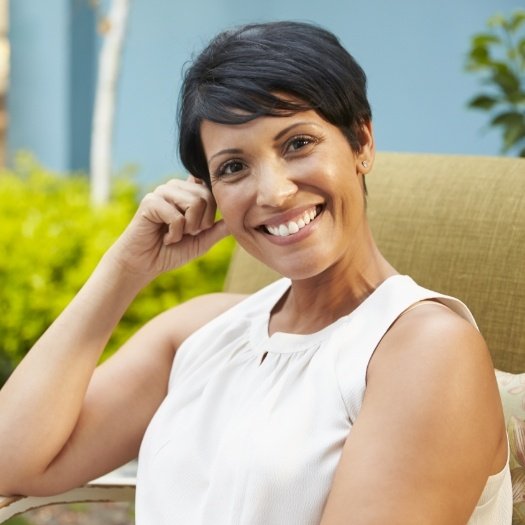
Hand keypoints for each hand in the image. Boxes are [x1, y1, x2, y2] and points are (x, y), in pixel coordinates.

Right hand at [107, 176, 228, 279]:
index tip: (202, 228)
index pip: (211, 188)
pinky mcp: (150, 202)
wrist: (145, 264)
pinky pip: (177, 216)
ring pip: (195, 202)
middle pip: (207, 196)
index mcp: (188, 192)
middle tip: (187, 234)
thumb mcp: (202, 241)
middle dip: (202, 223)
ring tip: (176, 235)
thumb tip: (239, 218)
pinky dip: (175, 234)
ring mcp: (162, 192)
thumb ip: (219, 229)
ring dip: (189, 228)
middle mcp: (175, 187)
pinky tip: (164, 238)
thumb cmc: (171, 251)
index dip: (213, 210)